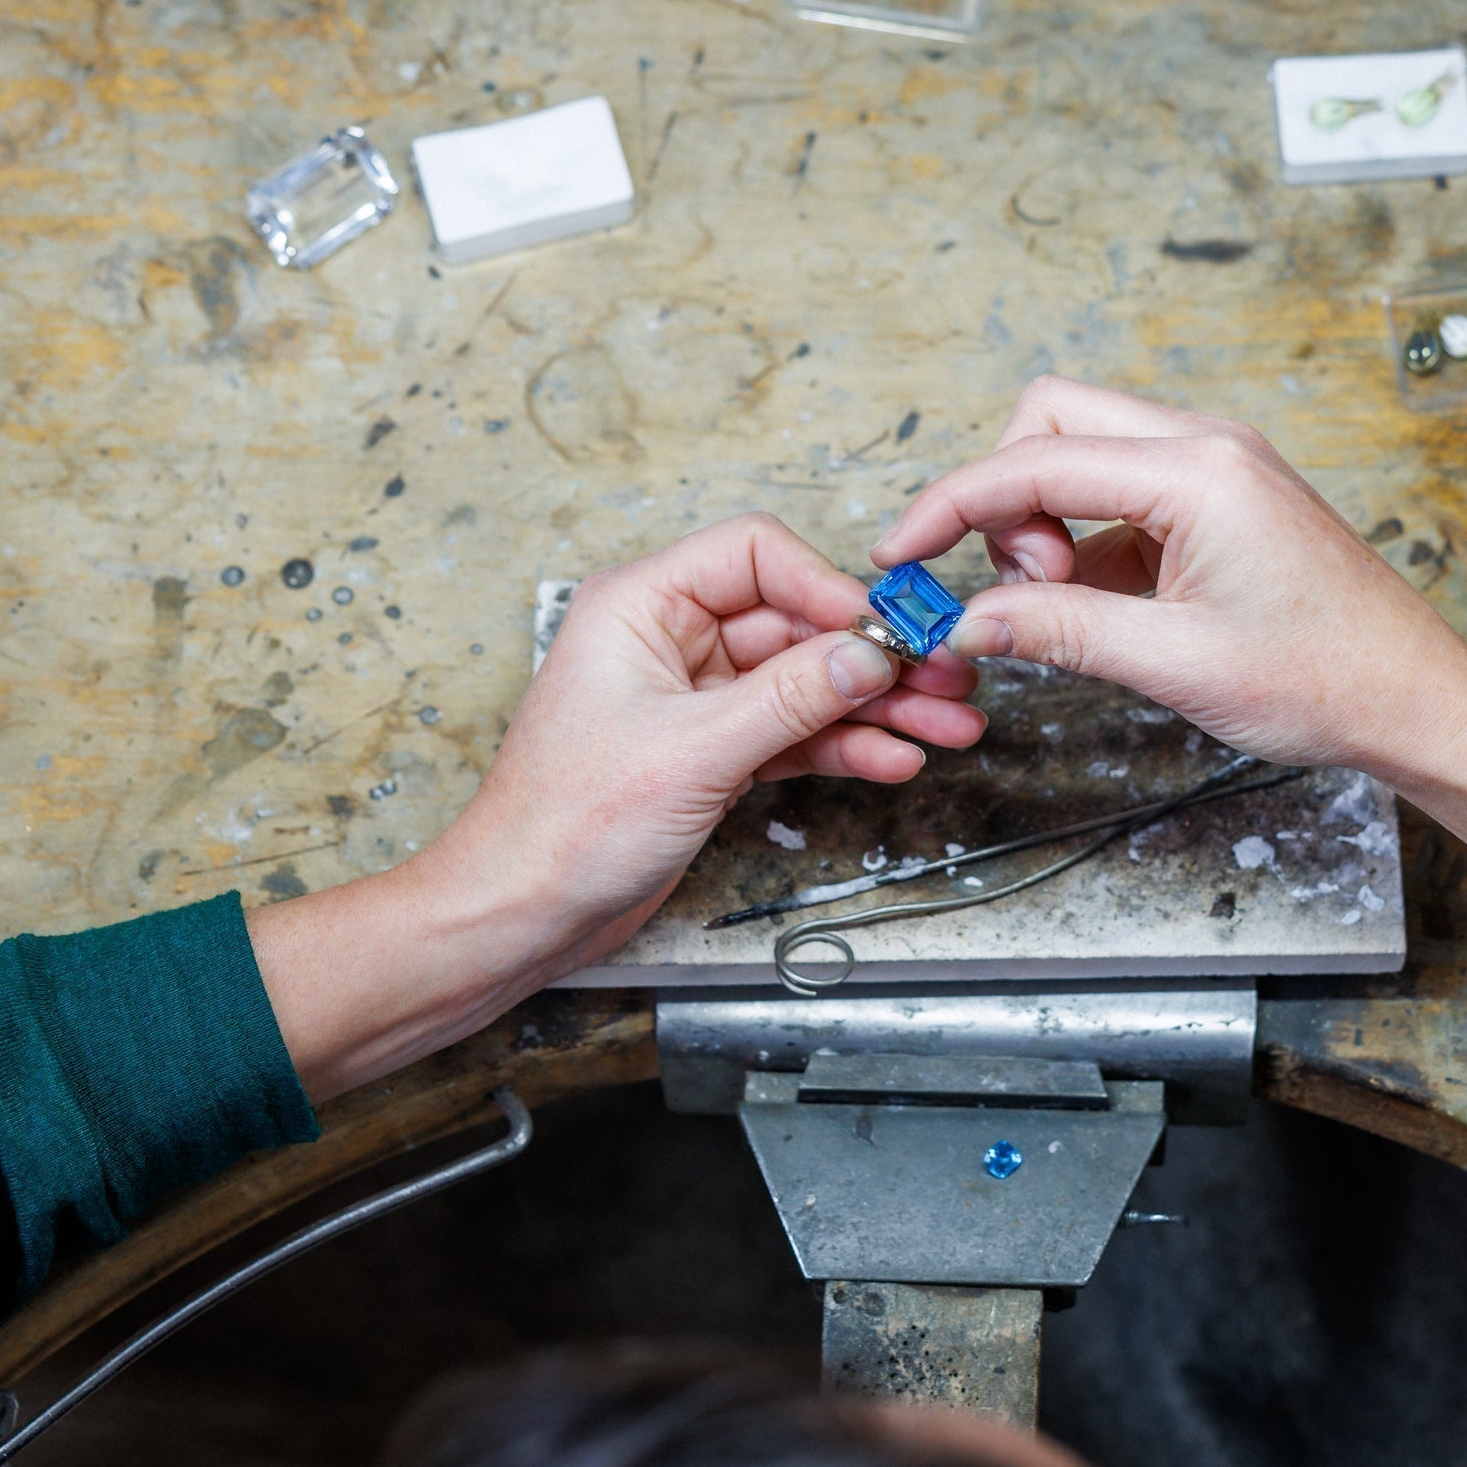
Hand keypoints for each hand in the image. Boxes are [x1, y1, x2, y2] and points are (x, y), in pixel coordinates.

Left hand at [250, 514, 984, 1097]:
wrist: (521, 912)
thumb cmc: (563, 825)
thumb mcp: (694, 751)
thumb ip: (789, 698)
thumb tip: (867, 652)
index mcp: (641, 606)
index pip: (754, 554)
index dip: (826, 586)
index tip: (883, 631)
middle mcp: (668, 641)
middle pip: (793, 621)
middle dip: (872, 655)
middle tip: (943, 679)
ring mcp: (692, 699)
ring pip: (803, 682)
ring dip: (874, 704)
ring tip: (944, 727)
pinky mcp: (709, 752)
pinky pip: (792, 731)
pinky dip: (843, 744)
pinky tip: (894, 757)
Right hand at [870, 378, 1466, 894]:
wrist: (1418, 701)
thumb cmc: (1324, 680)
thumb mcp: (1170, 663)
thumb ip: (1056, 631)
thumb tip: (964, 622)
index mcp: (1196, 470)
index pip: (1034, 461)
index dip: (950, 505)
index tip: (900, 552)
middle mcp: (1206, 446)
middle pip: (1052, 422)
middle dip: (1005, 496)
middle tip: (1020, 586)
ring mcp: (1217, 468)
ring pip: (1084, 453)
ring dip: (1046, 520)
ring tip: (1066, 606)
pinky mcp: (1222, 502)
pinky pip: (1122, 494)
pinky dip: (1088, 541)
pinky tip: (1101, 608)